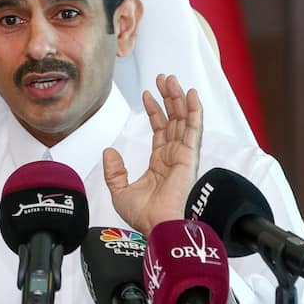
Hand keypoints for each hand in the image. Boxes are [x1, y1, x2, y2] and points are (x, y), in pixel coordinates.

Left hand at [103, 74, 202, 236]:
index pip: (160, 130)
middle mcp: (173, 156)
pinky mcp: (190, 156)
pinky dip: (194, 111)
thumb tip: (109, 152)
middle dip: (168, 97)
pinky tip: (191, 94)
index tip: (148, 94)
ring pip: (183, 119)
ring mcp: (183, 155)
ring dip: (179, 98)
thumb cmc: (143, 216)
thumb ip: (114, 171)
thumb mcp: (120, 191)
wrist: (155, 226)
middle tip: (163, 77)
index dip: (154, 110)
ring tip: (172, 79)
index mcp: (160, 163)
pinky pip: (193, 128)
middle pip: (173, 119)